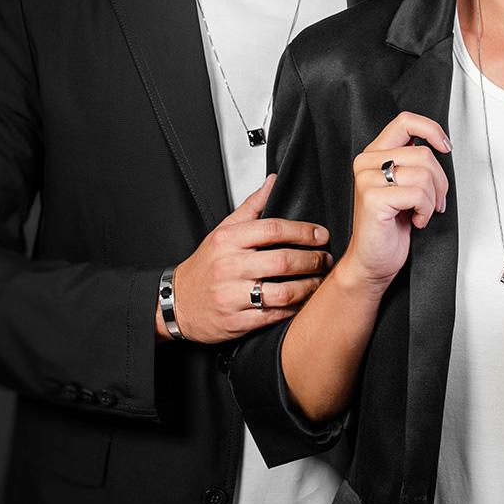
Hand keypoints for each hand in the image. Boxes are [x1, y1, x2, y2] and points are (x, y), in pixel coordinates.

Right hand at [157, 173, 333, 342]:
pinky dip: (294, 309)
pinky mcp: (237, 321)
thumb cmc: (204, 265)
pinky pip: (274, 315)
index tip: (321, 234)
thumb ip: (252, 206)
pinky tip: (303, 301)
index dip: (303, 231)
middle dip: (312, 260)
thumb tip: (273, 182)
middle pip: (283, 261)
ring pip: (283, 291)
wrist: (176, 302)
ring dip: (309, 286)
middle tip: (326, 259)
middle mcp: (231, 267)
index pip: (273, 229)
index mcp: (229, 240)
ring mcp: (233, 296)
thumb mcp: (223, 230)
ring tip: (320, 281)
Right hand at [341, 112, 450, 292]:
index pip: (405, 121)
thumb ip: (413, 163)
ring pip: (424, 174)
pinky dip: (425, 211)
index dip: (431, 129)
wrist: (371, 261)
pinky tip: (415, 221)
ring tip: (422, 213)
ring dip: (433, 200)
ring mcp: (367, 179)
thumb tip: (439, 146)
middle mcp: (367, 162)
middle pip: (424, 153)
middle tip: (435, 202)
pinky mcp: (373, 198)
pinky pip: (418, 194)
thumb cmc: (389, 227)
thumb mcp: (403, 186)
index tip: (445, 146)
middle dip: (440, 181)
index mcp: (374, 154)